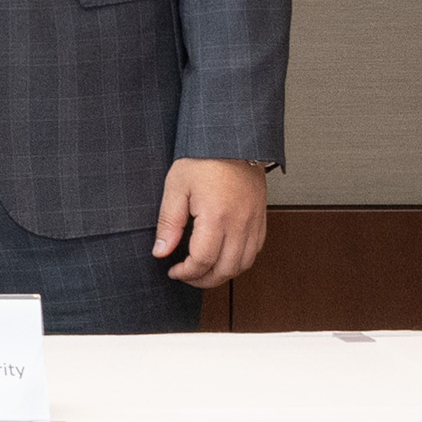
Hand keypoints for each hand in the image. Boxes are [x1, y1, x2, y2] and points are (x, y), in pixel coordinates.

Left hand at [152, 157, 268, 286]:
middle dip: (203, 280)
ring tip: (202, 271)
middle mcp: (240, 224)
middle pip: (225, 270)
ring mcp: (254, 223)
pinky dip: (238, 262)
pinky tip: (222, 258)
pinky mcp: (261, 220)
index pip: (203, 260)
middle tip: (185, 276)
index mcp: (217, 216)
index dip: (186, 272)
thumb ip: (168, 222)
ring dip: (222, 274)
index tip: (173, 270)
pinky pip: (254, 252)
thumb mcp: (176, 187)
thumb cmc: (204, 159)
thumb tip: (160, 251)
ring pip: (243, 265)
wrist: (233, 141)